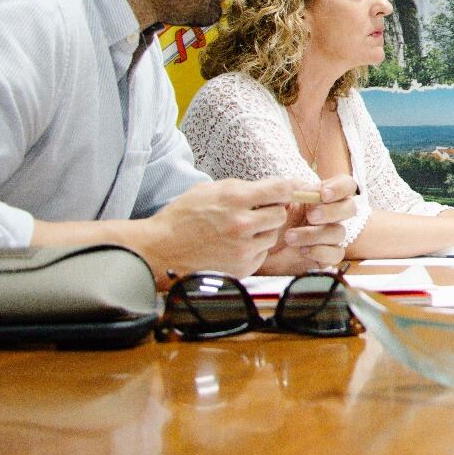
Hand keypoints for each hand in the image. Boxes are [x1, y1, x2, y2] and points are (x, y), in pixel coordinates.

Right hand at [138, 178, 293, 278]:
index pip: (279, 189)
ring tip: (240, 231)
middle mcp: (242, 223)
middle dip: (271, 212)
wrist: (159, 250)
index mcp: (234, 199)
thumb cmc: (182, 217)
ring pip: (272, 236)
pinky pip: (261, 254)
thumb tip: (271, 187)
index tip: (294, 188)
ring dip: (262, 232)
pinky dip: (253, 249)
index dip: (290, 188)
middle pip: (280, 214)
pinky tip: (234, 246)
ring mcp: (243, 248)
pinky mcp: (241, 267)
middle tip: (257, 212)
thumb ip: (242, 188)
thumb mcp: (209, 190)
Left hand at [259, 175, 358, 272]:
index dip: (340, 188)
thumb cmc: (270, 219)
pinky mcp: (326, 256)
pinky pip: (336, 254)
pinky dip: (320, 251)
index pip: (346, 185)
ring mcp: (330, 236)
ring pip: (339, 232)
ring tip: (290, 237)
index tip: (322, 194)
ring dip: (315, 234)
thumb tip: (302, 188)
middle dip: (331, 211)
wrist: (257, 246)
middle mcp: (331, 215)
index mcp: (323, 196)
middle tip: (311, 216)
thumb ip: (289, 189)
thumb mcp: (277, 200)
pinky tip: (302, 250)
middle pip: (350, 208)